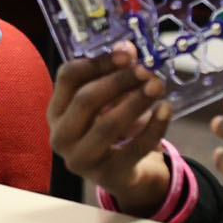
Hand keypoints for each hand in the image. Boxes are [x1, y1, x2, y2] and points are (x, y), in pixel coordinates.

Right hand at [47, 42, 172, 213]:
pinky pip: (134, 149)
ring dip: (136, 101)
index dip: (98, 62)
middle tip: (145, 71)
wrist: (121, 174)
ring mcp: (81, 159)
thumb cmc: (108, 129)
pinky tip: (166, 110)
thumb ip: (114, 74)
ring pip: (108, 124)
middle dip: (119, 81)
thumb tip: (128, 47)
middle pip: (86, 99)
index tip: (126, 54)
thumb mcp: (107, 102)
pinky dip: (153, 128)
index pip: (68, 77)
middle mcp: (61, 136)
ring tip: (158, 86)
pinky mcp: (107, 175)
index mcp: (56, 111)